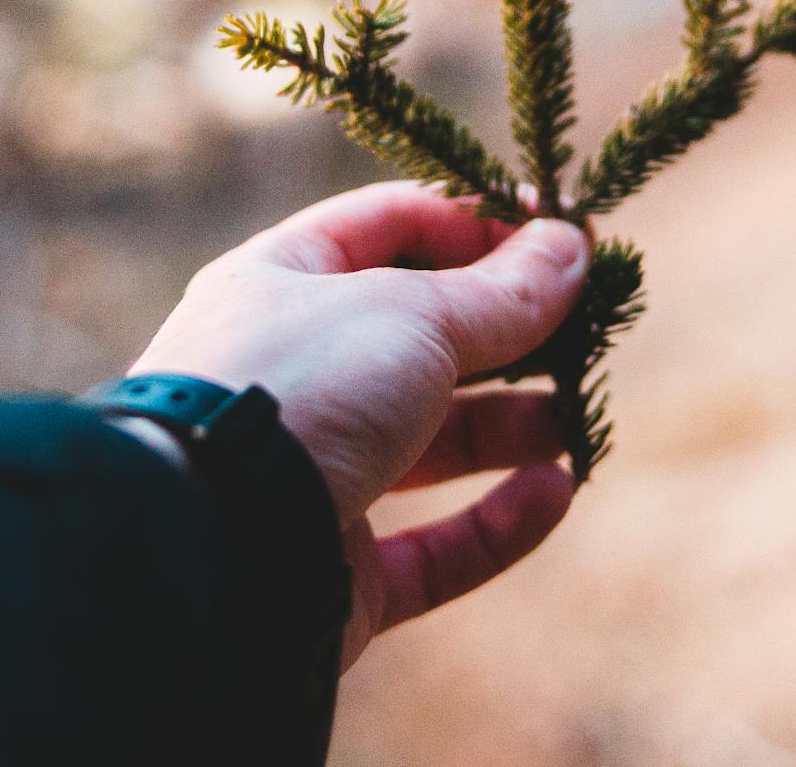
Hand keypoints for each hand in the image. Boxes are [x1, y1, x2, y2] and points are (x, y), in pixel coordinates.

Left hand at [129, 180, 590, 667]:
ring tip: (575, 414)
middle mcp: (289, 376)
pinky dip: (497, 522)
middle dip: (507, 332)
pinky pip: (431, 547)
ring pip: (430, 443)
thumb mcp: (413, 314)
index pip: (388, 226)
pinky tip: (555, 490)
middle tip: (588, 327)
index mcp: (278, 285)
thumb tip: (572, 247)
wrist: (206, 548)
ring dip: (511, 426)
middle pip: (419, 338)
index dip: (477, 223)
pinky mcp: (333, 573)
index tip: (563, 233)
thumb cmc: (298, 389)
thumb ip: (501, 290)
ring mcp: (308, 478)